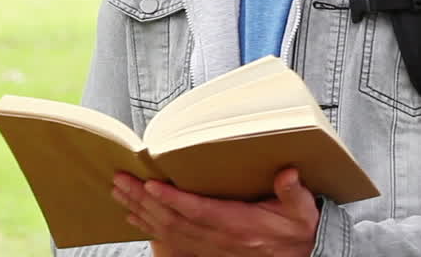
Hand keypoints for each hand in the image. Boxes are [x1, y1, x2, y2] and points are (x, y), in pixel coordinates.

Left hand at [113, 168, 319, 256]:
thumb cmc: (296, 230)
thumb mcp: (301, 211)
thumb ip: (293, 192)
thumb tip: (288, 172)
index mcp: (239, 225)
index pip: (199, 211)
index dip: (173, 199)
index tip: (151, 185)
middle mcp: (219, 239)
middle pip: (173, 221)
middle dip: (143, 200)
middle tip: (121, 180)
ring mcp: (209, 248)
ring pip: (167, 232)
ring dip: (140, 211)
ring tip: (119, 192)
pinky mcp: (204, 251)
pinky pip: (170, 242)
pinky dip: (148, 228)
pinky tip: (133, 216)